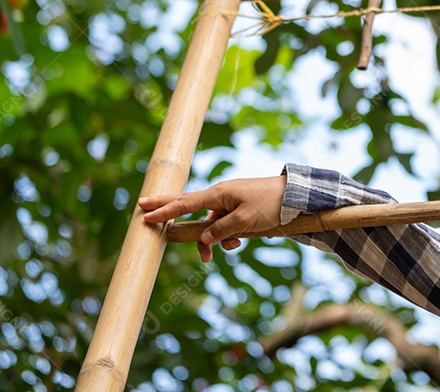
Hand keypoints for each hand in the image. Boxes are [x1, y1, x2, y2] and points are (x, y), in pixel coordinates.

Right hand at [138, 176, 287, 262]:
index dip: (164, 210)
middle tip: (143, 209)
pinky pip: (224, 225)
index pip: (185, 203)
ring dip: (215, 239)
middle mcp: (220, 196)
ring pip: (210, 224)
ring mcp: (228, 202)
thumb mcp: (245, 221)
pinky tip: (241, 241)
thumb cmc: (271, 205)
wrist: (296, 197)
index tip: (145, 213)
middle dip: (167, 210)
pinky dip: (228, 236)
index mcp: (219, 194)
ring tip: (236, 245)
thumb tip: (203, 239)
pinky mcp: (238, 209)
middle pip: (187, 204)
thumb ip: (221, 231)